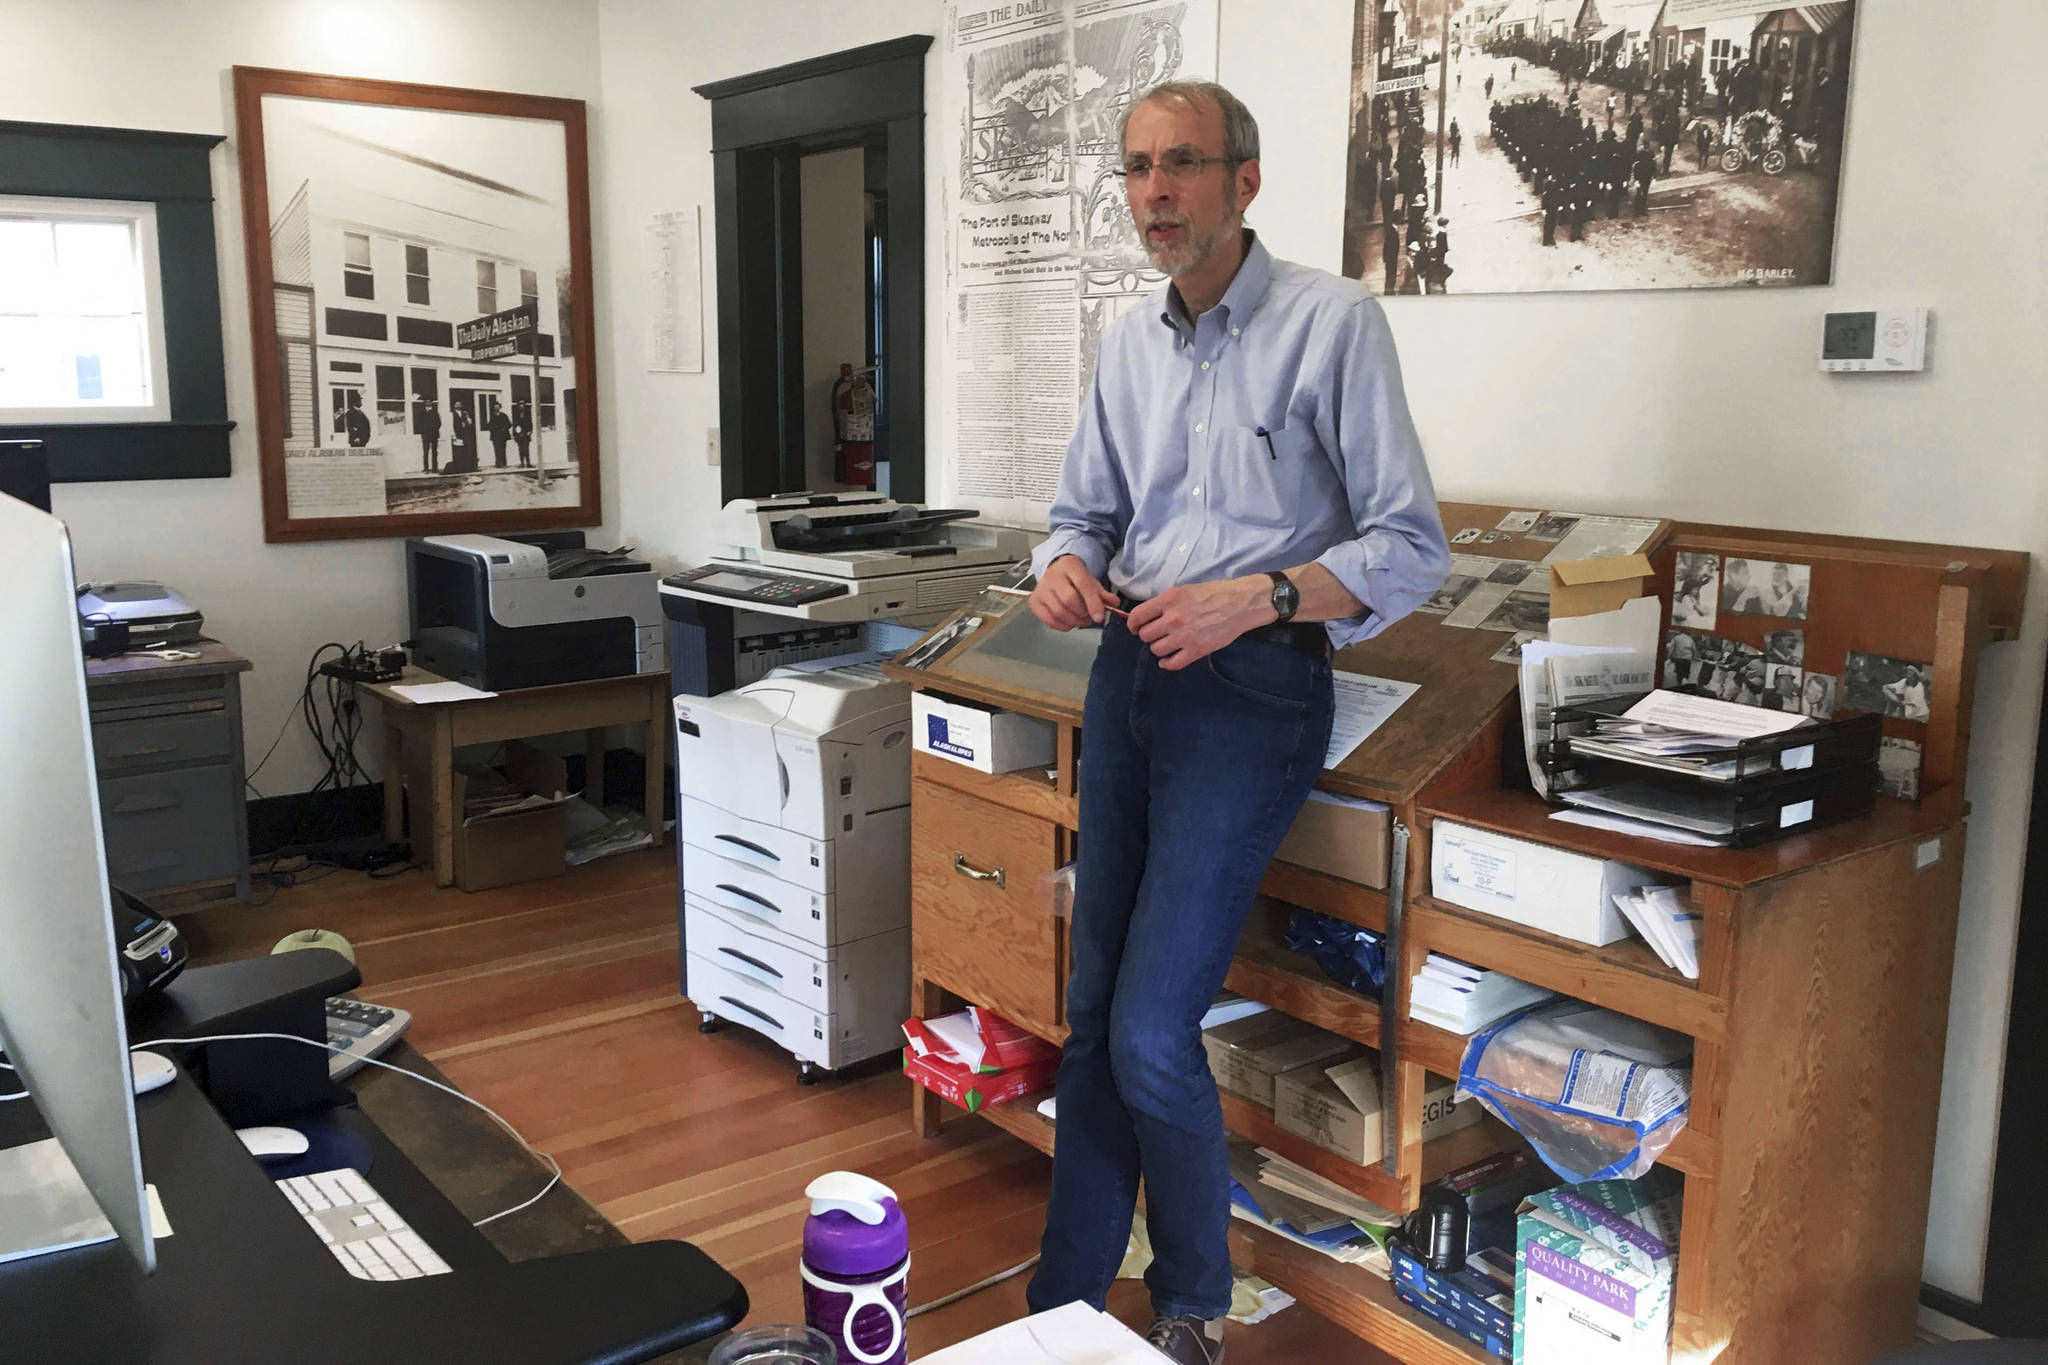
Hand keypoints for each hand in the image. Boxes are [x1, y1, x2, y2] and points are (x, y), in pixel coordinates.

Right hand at [1029, 555, 1117, 631]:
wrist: (1055, 572)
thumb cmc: (1073, 578)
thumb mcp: (1090, 581)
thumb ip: (1103, 594)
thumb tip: (1114, 603)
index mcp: (1070, 566)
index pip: (1082, 585)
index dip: (1093, 603)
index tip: (1099, 617)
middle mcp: (1052, 576)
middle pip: (1069, 600)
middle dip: (1083, 613)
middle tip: (1089, 617)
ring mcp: (1041, 589)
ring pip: (1059, 612)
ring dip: (1074, 622)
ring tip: (1081, 619)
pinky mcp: (1035, 602)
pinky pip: (1050, 620)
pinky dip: (1063, 626)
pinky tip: (1069, 622)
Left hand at [1128, 576, 1272, 669]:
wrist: (1240, 604)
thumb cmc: (1214, 594)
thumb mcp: (1184, 590)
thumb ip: (1165, 603)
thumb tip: (1147, 616)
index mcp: (1169, 600)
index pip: (1137, 616)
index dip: (1133, 624)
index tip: (1135, 627)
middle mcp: (1174, 618)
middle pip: (1145, 635)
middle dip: (1148, 635)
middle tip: (1157, 634)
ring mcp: (1184, 636)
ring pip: (1156, 649)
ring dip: (1159, 648)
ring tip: (1167, 643)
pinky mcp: (1196, 650)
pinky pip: (1172, 663)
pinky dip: (1166, 663)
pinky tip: (1168, 659)